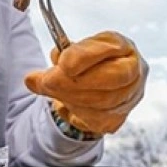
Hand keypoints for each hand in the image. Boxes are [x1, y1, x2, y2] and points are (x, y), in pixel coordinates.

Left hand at [23, 31, 147, 134]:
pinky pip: (98, 120)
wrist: (97, 83)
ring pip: (104, 102)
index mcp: (122, 45)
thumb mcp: (71, 54)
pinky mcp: (121, 117)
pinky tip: (67, 104)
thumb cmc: (84, 64)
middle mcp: (134, 70)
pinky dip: (78, 113)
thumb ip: (56, 62)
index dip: (85, 56)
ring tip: (52, 90)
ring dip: (71, 98)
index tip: (62, 63)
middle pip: (112, 78)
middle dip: (75, 81)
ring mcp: (131, 96)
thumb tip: (32, 80)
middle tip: (47, 81)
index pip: (110, 48)